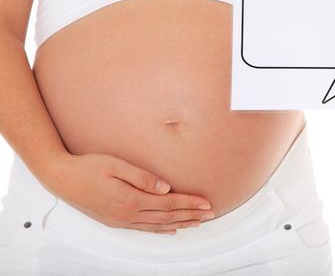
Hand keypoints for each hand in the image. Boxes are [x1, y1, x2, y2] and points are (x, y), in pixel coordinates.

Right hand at [44, 152, 213, 234]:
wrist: (61, 178)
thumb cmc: (88, 167)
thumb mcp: (116, 166)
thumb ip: (142, 177)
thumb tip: (166, 188)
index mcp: (130, 200)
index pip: (169, 204)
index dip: (190, 203)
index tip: (207, 203)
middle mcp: (128, 214)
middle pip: (167, 217)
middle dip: (191, 215)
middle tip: (210, 214)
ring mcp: (121, 220)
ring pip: (158, 226)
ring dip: (180, 224)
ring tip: (197, 223)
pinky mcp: (115, 221)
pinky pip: (144, 229)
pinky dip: (160, 231)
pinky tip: (170, 231)